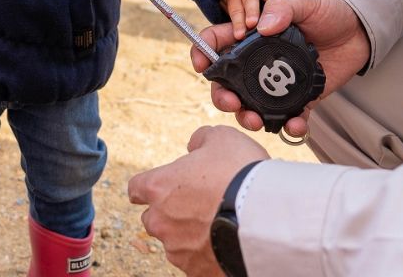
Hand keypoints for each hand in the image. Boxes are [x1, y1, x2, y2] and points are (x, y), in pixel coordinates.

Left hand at [128, 126, 268, 276]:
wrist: (266, 217)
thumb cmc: (240, 173)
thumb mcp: (222, 138)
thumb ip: (201, 139)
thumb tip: (195, 145)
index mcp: (159, 187)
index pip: (136, 188)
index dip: (149, 186)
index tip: (161, 187)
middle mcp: (160, 221)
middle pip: (154, 218)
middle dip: (171, 212)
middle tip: (199, 204)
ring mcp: (178, 249)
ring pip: (175, 243)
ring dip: (190, 235)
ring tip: (218, 224)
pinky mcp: (197, 271)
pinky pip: (196, 262)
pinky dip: (207, 254)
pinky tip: (227, 241)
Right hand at [192, 0, 369, 136]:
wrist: (361, 30)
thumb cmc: (329, 10)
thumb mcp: (306, 2)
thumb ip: (283, 8)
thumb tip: (262, 26)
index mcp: (253, 35)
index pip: (218, 42)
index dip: (203, 52)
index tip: (201, 66)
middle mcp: (259, 61)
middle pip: (228, 82)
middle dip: (222, 96)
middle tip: (231, 103)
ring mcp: (277, 82)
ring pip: (251, 104)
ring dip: (247, 117)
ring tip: (256, 121)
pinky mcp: (299, 98)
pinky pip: (288, 117)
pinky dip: (289, 125)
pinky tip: (296, 125)